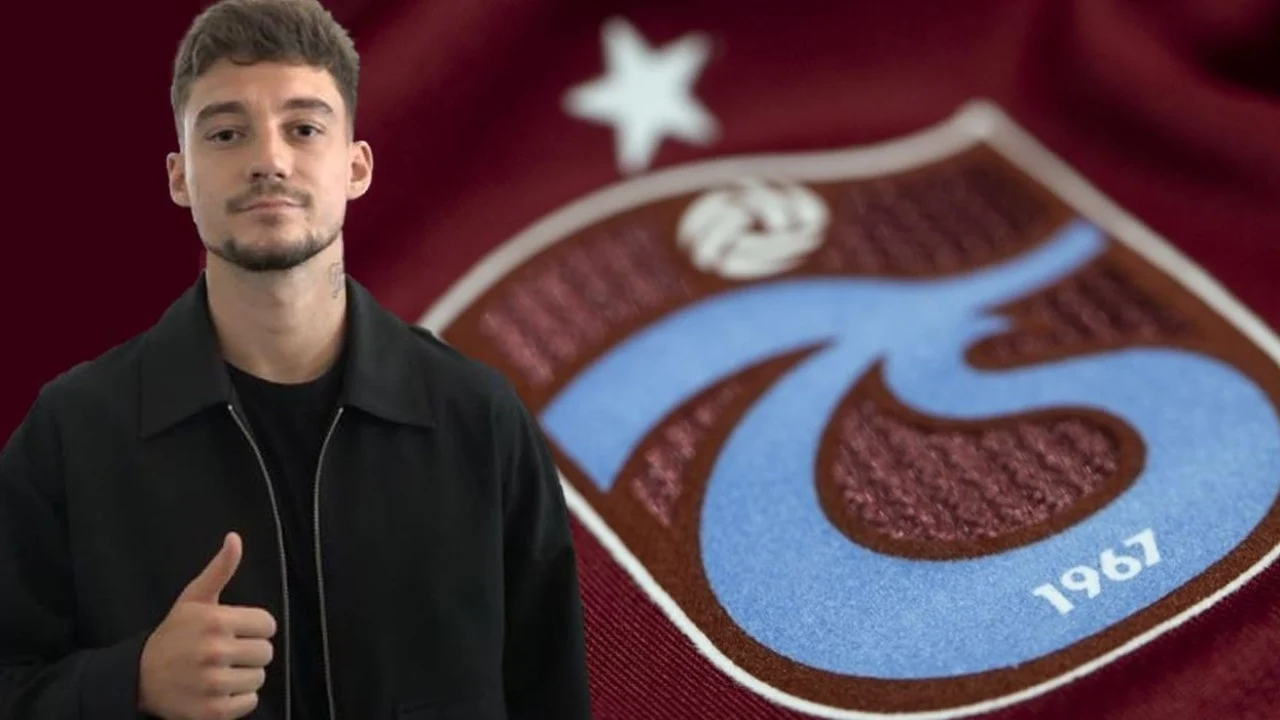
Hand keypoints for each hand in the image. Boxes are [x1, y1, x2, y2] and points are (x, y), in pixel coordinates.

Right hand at [138, 532, 277, 719]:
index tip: (235, 630)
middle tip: (227, 652)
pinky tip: (218, 690)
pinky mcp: (212, 711)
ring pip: (258, 678)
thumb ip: (220, 569)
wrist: (138, 677)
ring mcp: (213, 684)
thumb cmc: (173, 635)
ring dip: (244, 676)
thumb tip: (235, 538)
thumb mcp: (194, 598)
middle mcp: (216, 652)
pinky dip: (238, 700)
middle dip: (250, 651)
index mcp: (216, 621)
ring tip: (220, 670)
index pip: (268, 625)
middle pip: (266, 652)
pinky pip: (249, 703)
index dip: (254, 627)